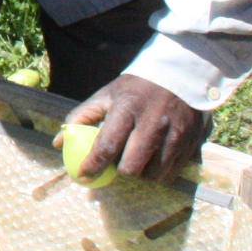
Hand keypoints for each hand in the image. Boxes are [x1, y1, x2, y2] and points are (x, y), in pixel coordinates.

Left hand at [63, 73, 204, 180]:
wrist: (181, 73)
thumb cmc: (136, 88)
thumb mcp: (106, 95)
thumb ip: (80, 118)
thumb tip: (59, 143)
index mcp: (127, 109)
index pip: (107, 146)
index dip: (92, 166)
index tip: (82, 176)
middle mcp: (153, 123)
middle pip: (131, 167)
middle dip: (120, 171)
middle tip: (117, 164)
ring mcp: (176, 134)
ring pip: (153, 175)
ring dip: (141, 173)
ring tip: (138, 159)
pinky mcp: (192, 143)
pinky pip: (172, 173)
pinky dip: (160, 172)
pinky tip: (155, 159)